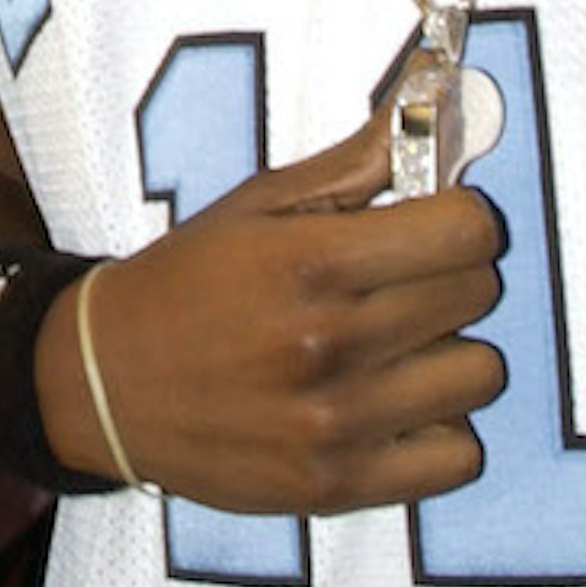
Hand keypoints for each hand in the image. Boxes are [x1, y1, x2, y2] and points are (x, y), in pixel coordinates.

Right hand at [48, 104, 506, 513]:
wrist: (107, 381)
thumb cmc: (185, 283)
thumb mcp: (258, 203)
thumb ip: (355, 162)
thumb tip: (432, 103)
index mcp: (311, 261)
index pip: (467, 231)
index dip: (459, 217)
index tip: (435, 221)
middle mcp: (330, 343)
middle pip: (477, 295)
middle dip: (450, 275)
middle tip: (403, 280)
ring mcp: (338, 421)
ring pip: (478, 375)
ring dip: (448, 356)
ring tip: (399, 347)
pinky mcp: (340, 483)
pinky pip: (459, 455)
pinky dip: (439, 429)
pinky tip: (394, 405)